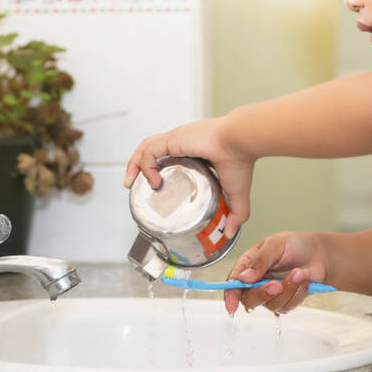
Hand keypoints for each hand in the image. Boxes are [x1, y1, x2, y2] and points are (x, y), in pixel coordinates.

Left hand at [122, 117, 254, 237]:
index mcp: (194, 151)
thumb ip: (235, 212)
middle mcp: (182, 143)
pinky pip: (150, 150)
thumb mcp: (236, 192)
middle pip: (152, 149)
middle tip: (132, 184)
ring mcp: (176, 139)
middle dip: (138, 166)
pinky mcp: (173, 138)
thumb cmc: (240, 161)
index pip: (168, 154)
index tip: (153, 186)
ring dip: (134, 164)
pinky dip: (145, 165)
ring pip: (146, 147)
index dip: (156, 168)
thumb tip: (230, 232)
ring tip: (129, 182)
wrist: (241, 142)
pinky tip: (152, 181)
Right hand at [223, 232, 327, 314]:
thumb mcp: (275, 245)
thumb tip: (244, 277)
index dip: (231, 295)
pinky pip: (288, 305)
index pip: (234, 283)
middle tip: (276, 284)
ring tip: (298, 273)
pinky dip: (298, 292)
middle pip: (250, 299)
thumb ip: (260, 260)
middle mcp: (256, 282)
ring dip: (287, 289)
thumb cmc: (294, 245)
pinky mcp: (286, 301)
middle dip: (263, 294)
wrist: (317, 253)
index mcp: (248, 265)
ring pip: (271, 304)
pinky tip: (303, 278)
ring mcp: (271, 293)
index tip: (232, 305)